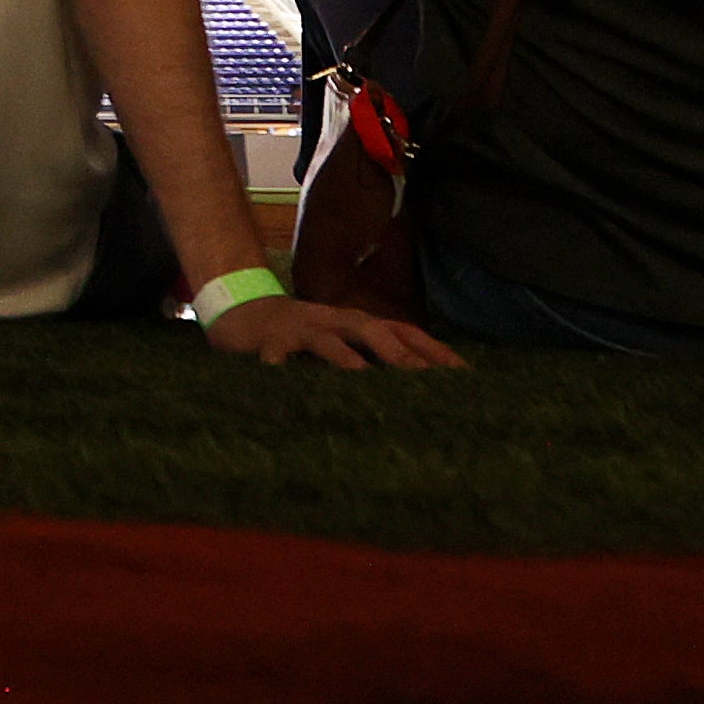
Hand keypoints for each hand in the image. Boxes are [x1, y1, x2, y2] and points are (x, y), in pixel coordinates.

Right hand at [209, 290, 465, 370]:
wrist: (240, 310)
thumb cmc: (299, 337)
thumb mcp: (339, 343)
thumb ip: (369, 357)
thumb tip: (415, 390)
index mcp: (356, 323)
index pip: (403, 332)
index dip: (432, 350)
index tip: (463, 374)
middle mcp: (334, 321)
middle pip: (373, 330)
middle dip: (399, 354)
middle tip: (424, 378)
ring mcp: (300, 328)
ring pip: (327, 342)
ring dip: (345, 359)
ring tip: (362, 377)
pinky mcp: (268, 342)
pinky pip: (276, 360)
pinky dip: (282, 373)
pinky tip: (289, 393)